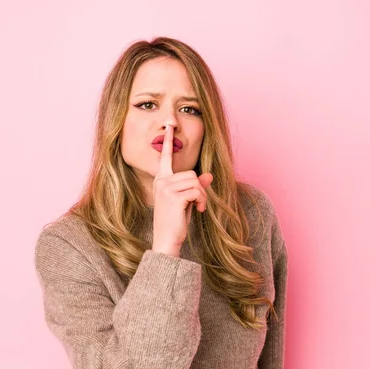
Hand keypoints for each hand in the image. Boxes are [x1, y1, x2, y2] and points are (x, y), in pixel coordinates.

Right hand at [151, 125, 212, 256]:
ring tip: (198, 208)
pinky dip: (202, 201)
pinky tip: (198, 211)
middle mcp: (161, 181)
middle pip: (191, 173)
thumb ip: (195, 186)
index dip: (168, 142)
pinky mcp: (173, 196)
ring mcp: (166, 188)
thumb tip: (209, 175)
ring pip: (195, 181)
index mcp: (161, 180)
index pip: (165, 157)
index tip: (169, 127)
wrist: (166, 240)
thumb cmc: (175, 221)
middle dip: (199, 188)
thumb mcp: (187, 201)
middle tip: (198, 203)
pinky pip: (197, 190)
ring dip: (202, 196)